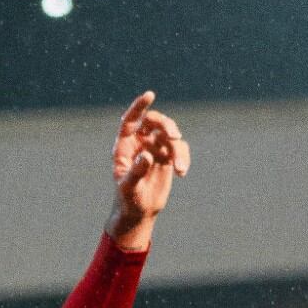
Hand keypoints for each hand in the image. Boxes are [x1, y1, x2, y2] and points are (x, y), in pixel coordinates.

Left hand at [106, 92, 189, 250]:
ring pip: (170, 135)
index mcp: (124, 145)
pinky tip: (182, 172)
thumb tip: (146, 156)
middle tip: (173, 136)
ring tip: (179, 167)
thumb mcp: (129, 187)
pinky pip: (180, 148)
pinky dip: (183, 157)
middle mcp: (140, 142)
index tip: (150, 95)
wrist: (139, 212)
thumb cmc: (128, 199)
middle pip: (154, 122)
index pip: (131, 120)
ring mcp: (155, 148)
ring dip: (178, 148)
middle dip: (165, 125)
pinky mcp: (168, 156)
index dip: (139, 106)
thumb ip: (136, 171)